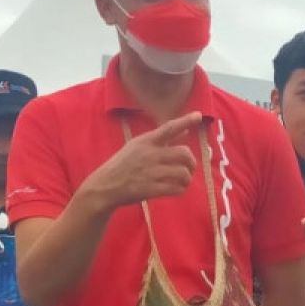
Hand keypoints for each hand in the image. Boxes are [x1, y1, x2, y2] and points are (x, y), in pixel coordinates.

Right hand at [82, 112, 201, 210]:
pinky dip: (181, 190)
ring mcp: (150, 172)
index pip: (169, 128)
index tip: (198, 115)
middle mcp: (149, 154)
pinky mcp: (150, 189)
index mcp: (146, 141)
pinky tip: (178, 189)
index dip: (185, 120)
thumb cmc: (124, 164)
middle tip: (190, 168)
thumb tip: (186, 130)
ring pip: (182, 173)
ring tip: (184, 181)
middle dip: (191, 162)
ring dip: (187, 178)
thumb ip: (164, 139)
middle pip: (183, 153)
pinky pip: (175, 189)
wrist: (105, 186)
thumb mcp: (138, 146)